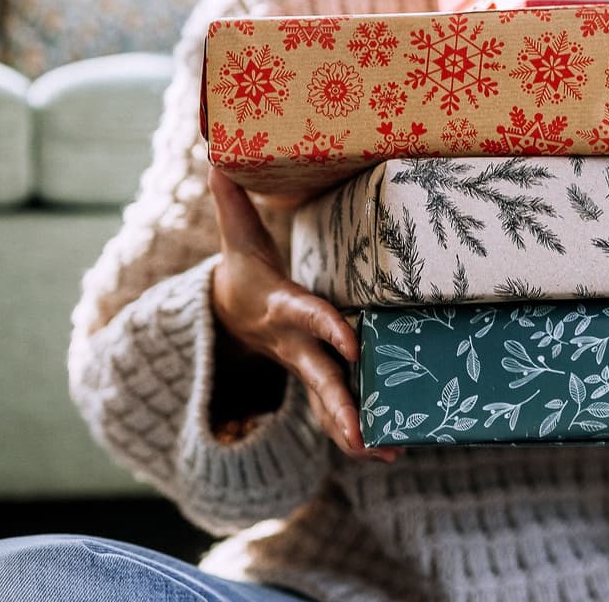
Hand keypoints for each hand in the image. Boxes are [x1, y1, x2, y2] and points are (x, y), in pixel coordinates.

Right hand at [206, 168, 397, 463]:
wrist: (226, 316)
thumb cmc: (244, 271)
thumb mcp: (237, 237)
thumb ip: (231, 202)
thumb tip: (217, 154)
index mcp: (282, 308)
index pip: (307, 316)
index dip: (327, 328)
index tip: (353, 343)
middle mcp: (294, 345)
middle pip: (319, 379)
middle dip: (340, 406)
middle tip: (363, 433)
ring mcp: (303, 368)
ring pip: (328, 405)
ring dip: (355, 433)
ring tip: (388, 454)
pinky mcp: (313, 380)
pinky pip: (335, 412)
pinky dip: (359, 437)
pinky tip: (391, 453)